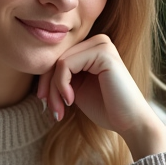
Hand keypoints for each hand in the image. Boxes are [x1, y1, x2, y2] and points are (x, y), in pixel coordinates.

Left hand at [37, 35, 165, 159]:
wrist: (130, 122)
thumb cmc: (106, 109)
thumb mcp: (76, 89)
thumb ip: (61, 77)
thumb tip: (35, 72)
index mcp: (92, 48)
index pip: (58, 58)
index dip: (46, 81)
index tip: (46, 103)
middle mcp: (97, 41)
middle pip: (56, 58)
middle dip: (48, 86)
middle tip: (51, 109)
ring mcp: (101, 44)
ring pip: (58, 62)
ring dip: (53, 89)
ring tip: (59, 109)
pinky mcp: (102, 52)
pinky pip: (65, 65)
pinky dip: (61, 85)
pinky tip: (70, 100)